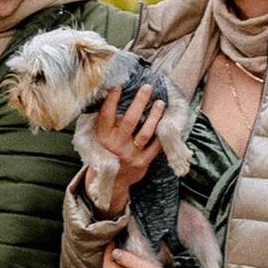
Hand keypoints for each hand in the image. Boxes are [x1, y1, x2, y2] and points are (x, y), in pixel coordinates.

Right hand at [81, 74, 166, 212]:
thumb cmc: (107, 153)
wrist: (113, 182)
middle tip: (147, 87)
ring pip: (145, 133)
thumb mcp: (100, 139)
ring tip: (160, 103)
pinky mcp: (142, 162)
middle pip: (129, 120)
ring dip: (154, 116)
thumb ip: (106, 123)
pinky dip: (160, 135)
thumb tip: (113, 95)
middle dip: (139, 102)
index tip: (118, 86)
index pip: (106, 115)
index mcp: (103, 137)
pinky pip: (154, 146)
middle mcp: (115, 146)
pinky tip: (166, 123)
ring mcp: (129, 155)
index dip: (112, 100)